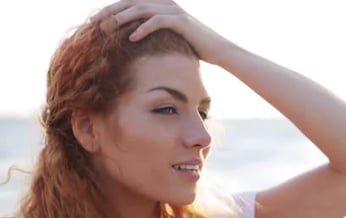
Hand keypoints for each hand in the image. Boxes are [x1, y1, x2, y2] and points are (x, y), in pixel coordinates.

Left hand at [91, 0, 235, 64]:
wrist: (218, 50)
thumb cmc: (193, 47)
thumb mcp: (169, 38)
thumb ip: (153, 32)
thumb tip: (132, 39)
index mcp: (161, 4)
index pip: (130, 2)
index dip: (111, 9)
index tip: (94, 20)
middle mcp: (166, 3)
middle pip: (131, 2)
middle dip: (110, 11)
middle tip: (93, 22)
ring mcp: (174, 10)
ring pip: (141, 9)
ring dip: (122, 18)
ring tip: (106, 29)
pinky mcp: (181, 22)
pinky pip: (157, 21)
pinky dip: (143, 28)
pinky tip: (131, 38)